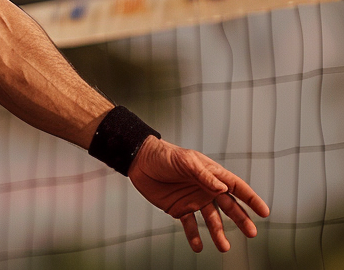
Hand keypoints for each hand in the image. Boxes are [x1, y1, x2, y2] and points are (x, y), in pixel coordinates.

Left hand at [129, 136, 269, 251]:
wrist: (139, 160)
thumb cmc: (164, 155)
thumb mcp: (185, 161)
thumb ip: (203, 174)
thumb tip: (223, 188)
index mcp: (211, 174)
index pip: (235, 187)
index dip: (251, 199)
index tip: (264, 212)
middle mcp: (206, 188)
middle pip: (229, 207)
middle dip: (241, 220)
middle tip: (251, 233)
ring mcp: (194, 200)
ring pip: (212, 220)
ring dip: (218, 233)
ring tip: (223, 247)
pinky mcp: (179, 209)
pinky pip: (190, 225)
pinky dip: (195, 236)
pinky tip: (198, 246)